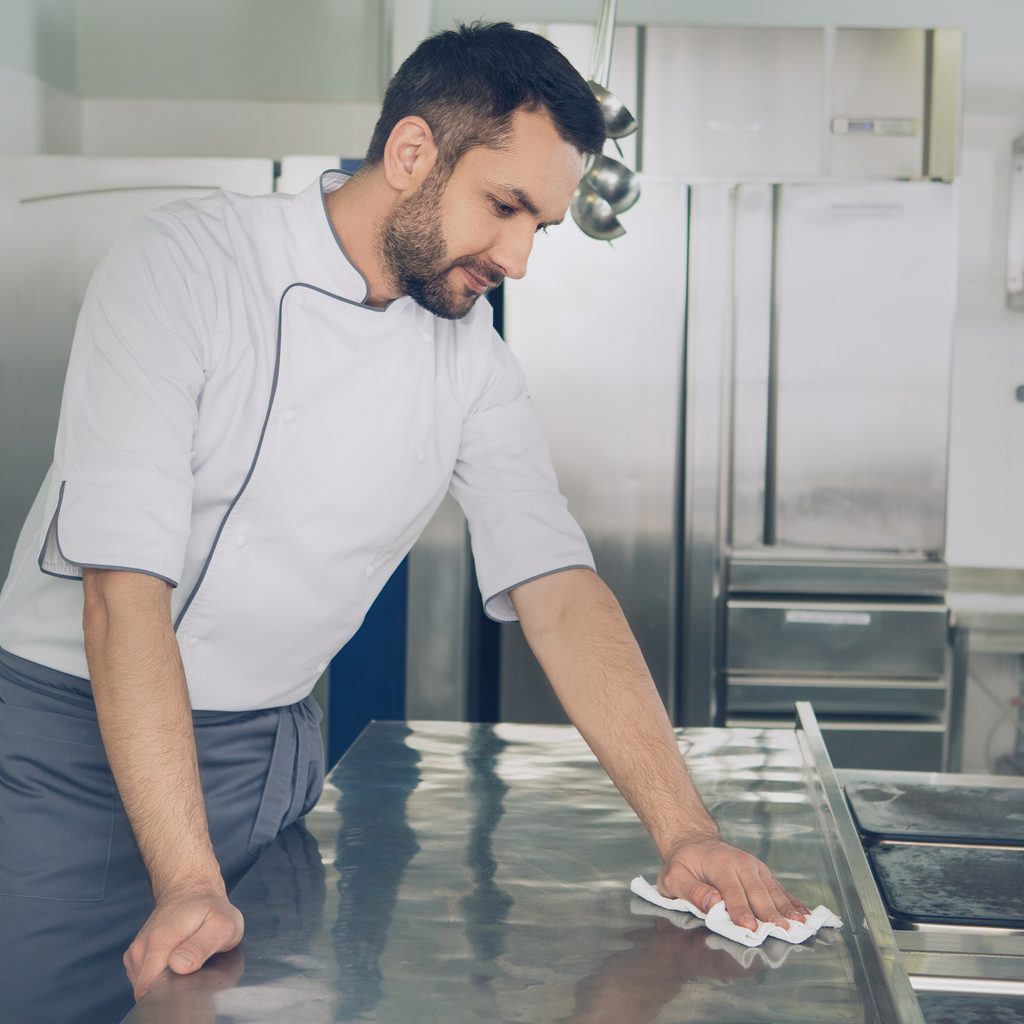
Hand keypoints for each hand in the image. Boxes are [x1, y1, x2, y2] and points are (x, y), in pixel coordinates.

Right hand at [123, 887, 243, 1000]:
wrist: (190, 891)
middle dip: (171, 991)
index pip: (151, 991)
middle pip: (149, 993)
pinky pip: (145, 982)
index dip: (172, 996)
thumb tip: (179, 966)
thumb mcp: (222, 925)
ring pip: (147, 989)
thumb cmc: (210, 909)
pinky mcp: (134, 958)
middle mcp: (141, 949)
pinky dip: (160, 979)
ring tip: (188, 966)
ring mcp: (135, 954)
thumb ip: (202, 946)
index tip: (191, 985)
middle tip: (194, 974)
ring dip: (166, 984)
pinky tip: (175, 966)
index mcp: (160, 942)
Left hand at [657, 836, 809, 931]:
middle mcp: (742, 863)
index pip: (732, 890)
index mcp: (720, 864)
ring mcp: (755, 867)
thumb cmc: (683, 864)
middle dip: (770, 913)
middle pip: (757, 891)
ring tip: (800, 925)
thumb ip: (692, 891)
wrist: (694, 841)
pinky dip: (792, 902)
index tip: (750, 927)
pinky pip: (779, 889)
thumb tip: (714, 903)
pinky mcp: (763, 873)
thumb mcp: (674, 877)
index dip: (741, 910)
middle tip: (782, 931)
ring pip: (772, 890)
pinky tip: (804, 915)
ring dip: (786, 908)